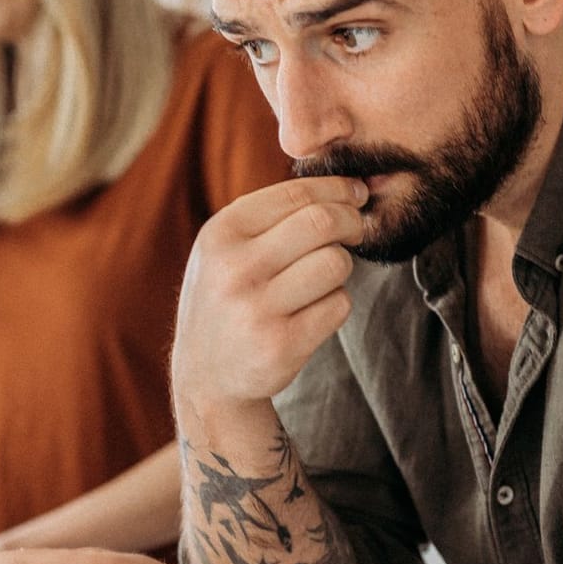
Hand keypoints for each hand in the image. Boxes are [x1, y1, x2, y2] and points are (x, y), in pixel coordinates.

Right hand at [172, 176, 365, 411]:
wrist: (205, 375)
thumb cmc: (226, 298)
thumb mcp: (224, 249)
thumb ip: (270, 217)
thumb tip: (345, 187)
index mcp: (220, 234)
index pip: (295, 194)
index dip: (337, 189)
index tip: (356, 194)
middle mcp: (235, 269)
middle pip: (322, 223)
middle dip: (351, 221)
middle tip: (357, 229)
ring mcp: (257, 309)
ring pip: (336, 263)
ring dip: (340, 268)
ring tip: (319, 279)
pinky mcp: (282, 345)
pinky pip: (338, 304)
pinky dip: (335, 304)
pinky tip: (311, 312)